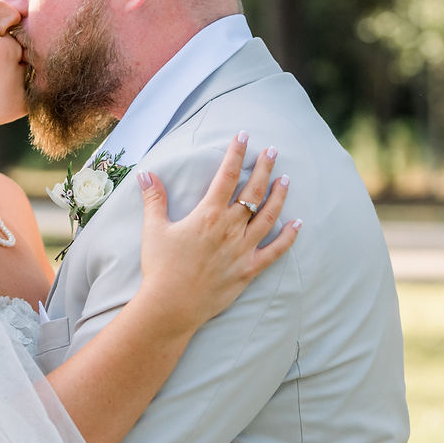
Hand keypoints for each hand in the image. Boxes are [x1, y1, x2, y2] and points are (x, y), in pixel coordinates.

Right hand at [137, 134, 299, 334]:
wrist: (171, 306)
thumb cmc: (161, 267)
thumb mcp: (154, 229)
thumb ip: (154, 199)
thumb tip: (146, 174)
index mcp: (208, 214)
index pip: (227, 175)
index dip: (237, 153)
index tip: (245, 136)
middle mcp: (230, 228)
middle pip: (253, 191)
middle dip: (265, 168)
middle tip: (273, 151)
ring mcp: (242, 249)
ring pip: (268, 216)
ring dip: (279, 196)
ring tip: (286, 180)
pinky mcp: (249, 270)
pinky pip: (275, 251)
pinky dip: (288, 238)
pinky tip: (297, 224)